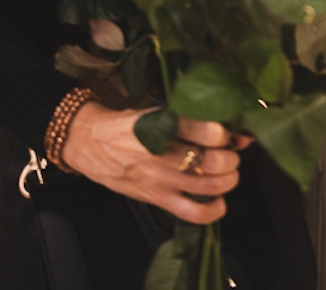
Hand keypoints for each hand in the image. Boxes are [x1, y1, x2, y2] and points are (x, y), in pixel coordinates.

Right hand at [60, 101, 248, 223]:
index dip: (222, 132)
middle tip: (230, 153)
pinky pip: (191, 213)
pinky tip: (219, 201)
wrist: (92, 145)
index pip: (199, 128)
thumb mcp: (155, 112)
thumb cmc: (128, 125)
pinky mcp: (156, 199)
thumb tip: (233, 130)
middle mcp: (161, 153)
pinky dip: (213, 210)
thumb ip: (191, 119)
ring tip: (228, 172)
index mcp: (160, 124)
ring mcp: (159, 179)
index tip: (227, 132)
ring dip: (227, 180)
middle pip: (211, 161)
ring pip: (206, 186)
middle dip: (230, 158)